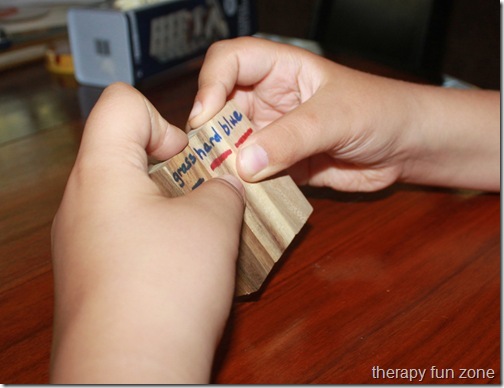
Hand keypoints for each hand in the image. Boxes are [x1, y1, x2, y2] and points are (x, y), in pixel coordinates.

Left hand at [51, 83, 244, 382]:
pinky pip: (124, 234)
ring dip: (170, 206)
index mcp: (101, 172)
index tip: (189, 158)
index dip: (163, 119)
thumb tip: (221, 187)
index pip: (121, 104)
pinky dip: (156, 237)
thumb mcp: (214, 221)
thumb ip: (223, 187)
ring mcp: (80, 241)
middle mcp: (80, 203)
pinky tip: (183, 267)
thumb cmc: (167, 286)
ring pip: (129, 197)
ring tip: (202, 235)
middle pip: (126, 152)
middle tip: (207, 196)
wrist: (132, 373)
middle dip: (175, 169)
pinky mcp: (90, 274)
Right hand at [188, 37, 498, 191]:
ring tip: (219, 181)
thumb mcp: (336, 116)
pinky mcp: (281, 166)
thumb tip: (245, 163)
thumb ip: (291, 138)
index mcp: (280, 69)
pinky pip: (253, 175)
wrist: (407, 148)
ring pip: (232, 145)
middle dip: (211, 132)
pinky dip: (244, 186)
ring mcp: (273, 134)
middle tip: (206, 159)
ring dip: (224, 163)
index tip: (206, 115)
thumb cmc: (382, 111)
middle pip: (221, 108)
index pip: (230, 60)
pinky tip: (241, 196)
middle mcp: (269, 100)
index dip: (211, 82)